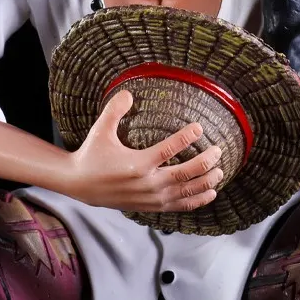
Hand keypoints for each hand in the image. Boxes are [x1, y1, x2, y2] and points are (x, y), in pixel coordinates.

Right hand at [66, 90, 222, 212]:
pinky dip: (196, 201)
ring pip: (185, 193)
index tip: (200, 127)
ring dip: (205, 183)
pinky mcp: (150, 206)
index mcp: (137, 164)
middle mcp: (147, 183)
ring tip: (220, 172)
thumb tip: (129, 92)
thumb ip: (114, 110)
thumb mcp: (100, 130)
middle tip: (218, 151)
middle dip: (205, 163)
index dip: (186, 138)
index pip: (168, 149)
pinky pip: (179, 205)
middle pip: (184, 174)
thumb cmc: (92, 155)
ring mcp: (150, 197)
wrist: (80, 184)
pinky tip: (210, 194)